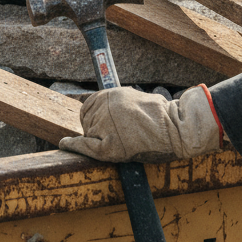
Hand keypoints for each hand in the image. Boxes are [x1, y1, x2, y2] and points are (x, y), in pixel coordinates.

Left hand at [59, 84, 223, 162]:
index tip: (95, 123)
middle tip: (115, 136)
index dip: (91, 117)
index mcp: (110, 94)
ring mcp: (105, 125)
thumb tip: (91, 102)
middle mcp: (105, 107)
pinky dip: (74, 146)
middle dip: (95, 129)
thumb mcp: (134, 98)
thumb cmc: (161, 116)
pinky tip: (65, 144)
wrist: (177, 129)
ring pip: (89, 135)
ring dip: (97, 140)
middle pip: (87, 121)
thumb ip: (114, 102)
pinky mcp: (109, 145)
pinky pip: (86, 147)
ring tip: (122, 142)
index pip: (88, 106)